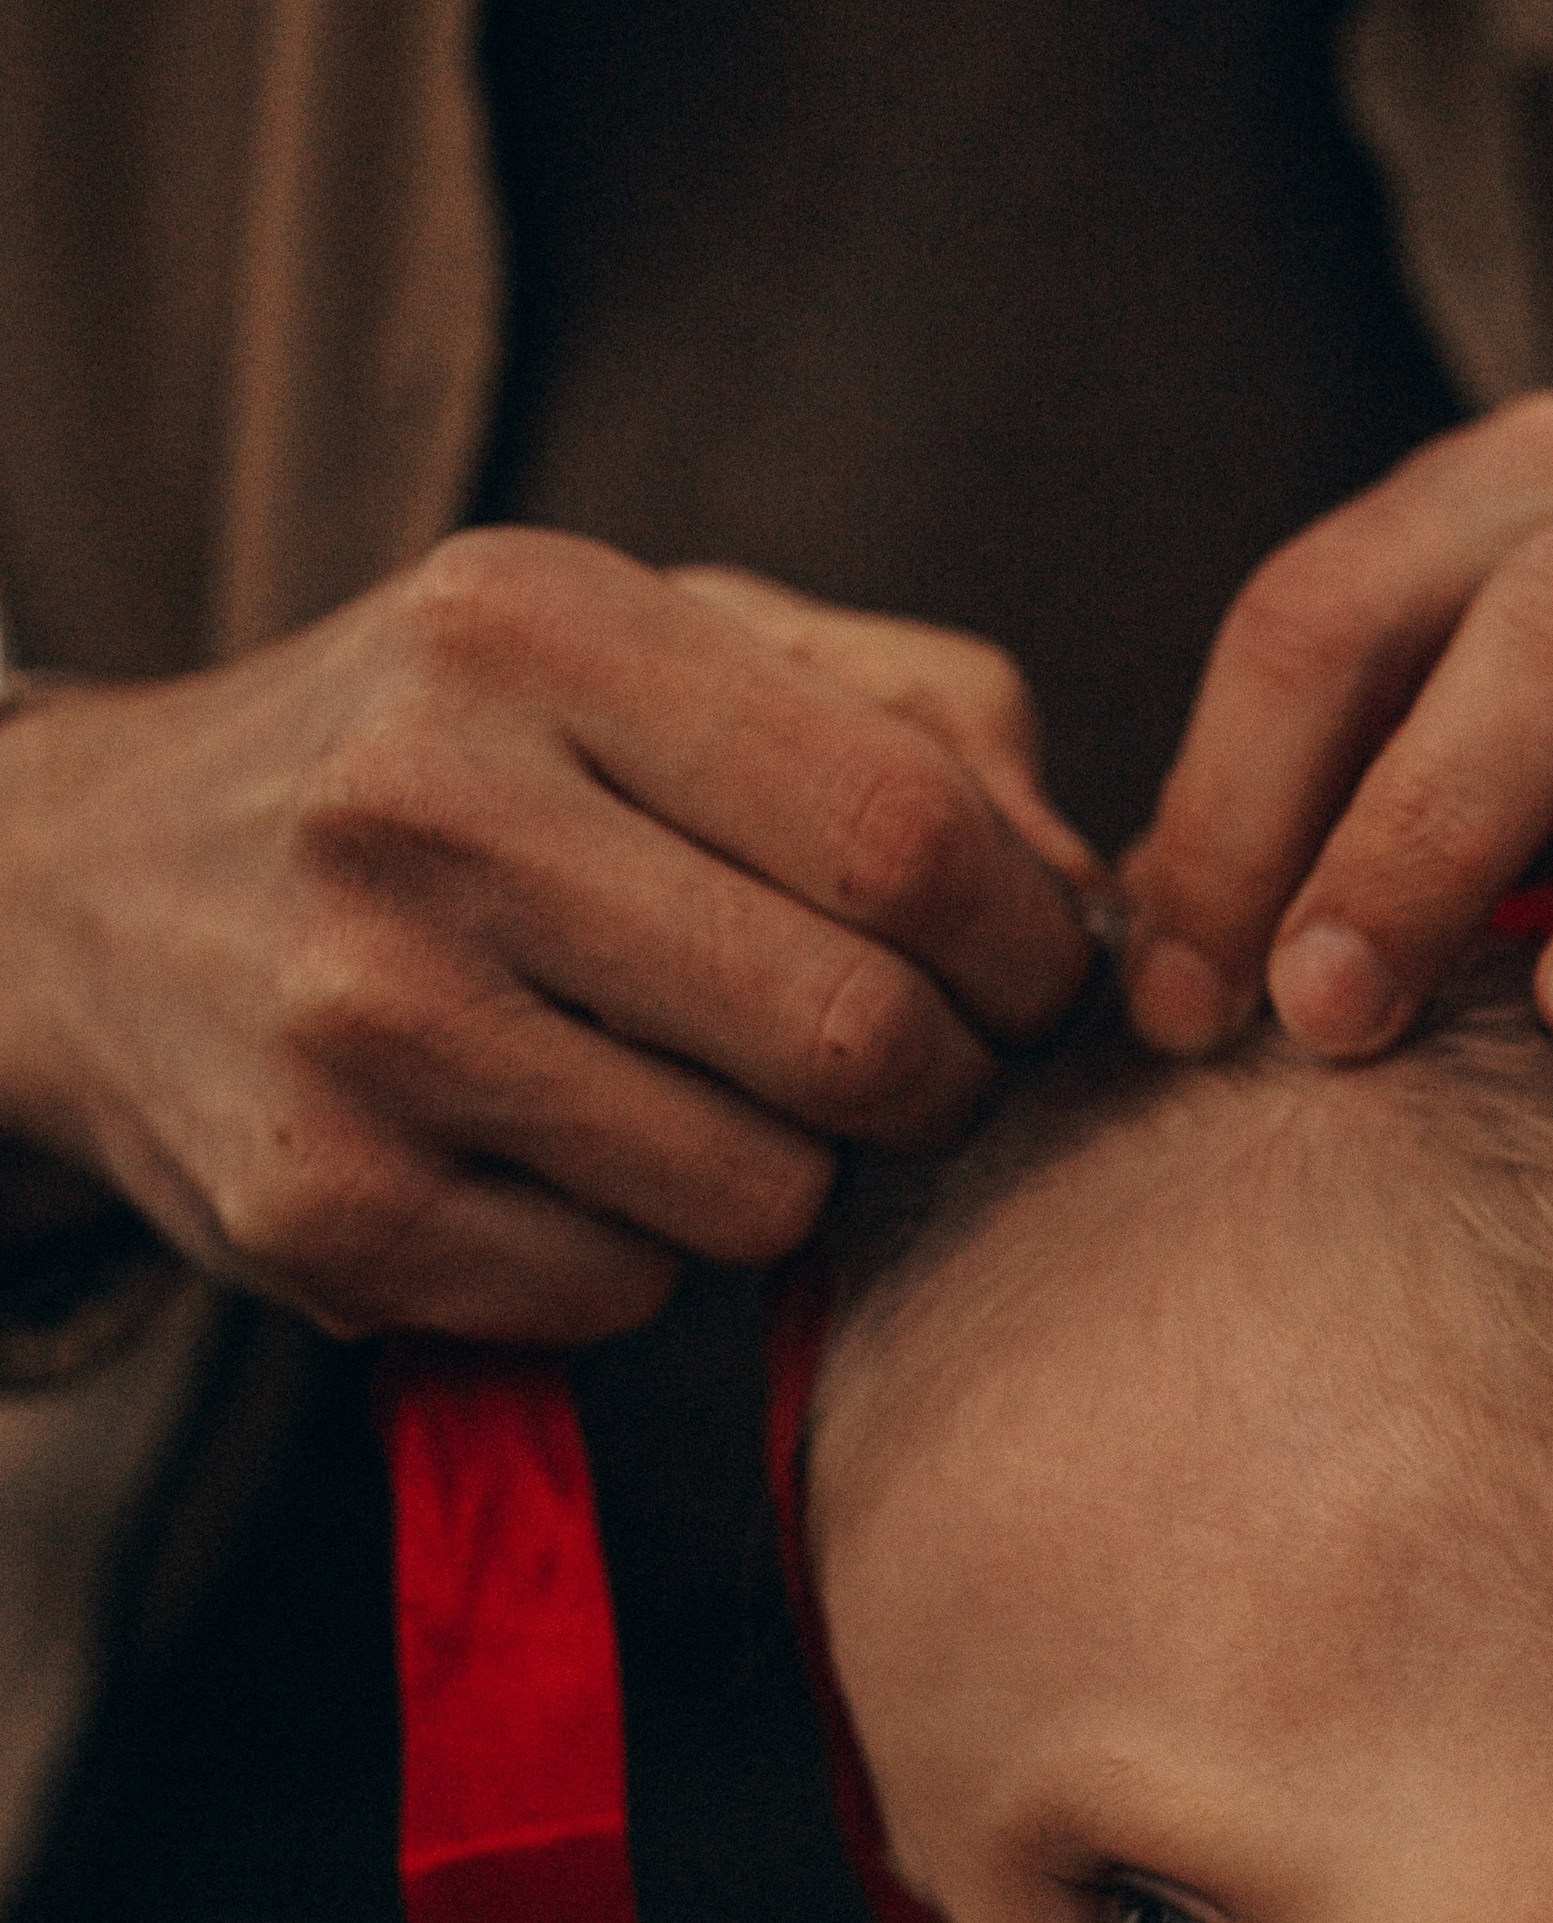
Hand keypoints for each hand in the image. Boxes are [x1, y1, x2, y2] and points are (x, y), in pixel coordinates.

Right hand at [0, 536, 1097, 1340]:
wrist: (86, 891)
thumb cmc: (450, 756)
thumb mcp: (651, 640)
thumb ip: (906, 711)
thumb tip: (1082, 888)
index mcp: (535, 632)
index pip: (905, 834)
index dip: (1026, 943)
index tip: (1031, 978)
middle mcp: (427, 811)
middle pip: (854, 1036)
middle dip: (940, 1084)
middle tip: (912, 1072)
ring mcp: (359, 1021)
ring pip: (759, 1195)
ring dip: (791, 1174)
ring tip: (706, 1095)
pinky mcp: (320, 1204)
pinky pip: (627, 1291)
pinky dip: (643, 1252)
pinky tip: (561, 1159)